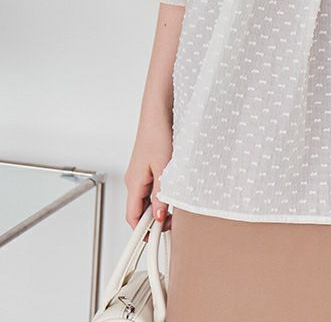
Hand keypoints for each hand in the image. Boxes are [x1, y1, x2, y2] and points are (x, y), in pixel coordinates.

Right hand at [124, 115, 173, 231]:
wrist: (158, 113)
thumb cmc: (158, 135)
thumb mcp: (164, 168)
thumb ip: (160, 194)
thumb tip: (159, 217)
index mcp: (133, 183)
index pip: (133, 217)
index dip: (142, 232)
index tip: (154, 239)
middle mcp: (133, 180)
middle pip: (140, 210)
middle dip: (153, 220)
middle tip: (172, 224)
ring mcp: (140, 173)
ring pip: (147, 199)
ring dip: (159, 206)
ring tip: (175, 208)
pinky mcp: (148, 166)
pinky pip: (151, 187)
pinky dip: (160, 194)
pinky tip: (172, 192)